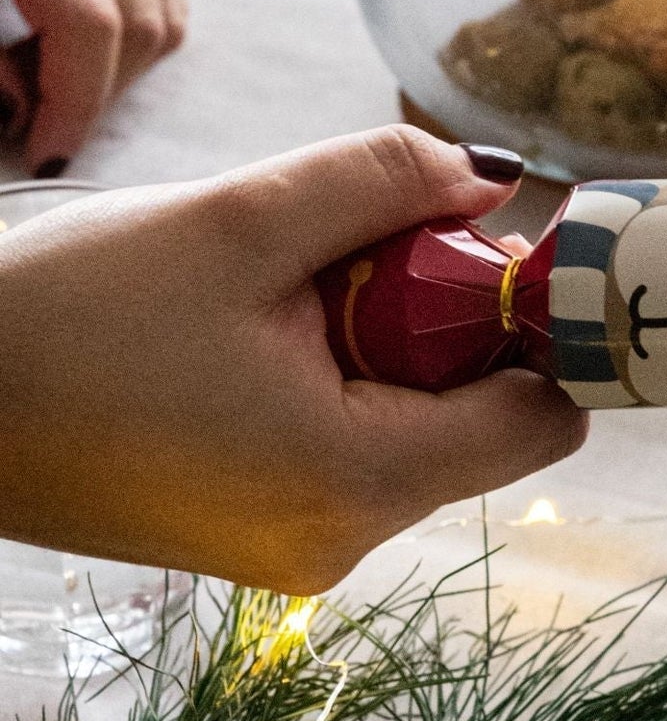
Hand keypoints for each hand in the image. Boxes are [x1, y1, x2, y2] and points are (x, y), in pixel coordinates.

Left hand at [0, 0, 185, 176]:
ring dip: (115, 69)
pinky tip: (61, 44)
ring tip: (41, 76)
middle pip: (139, 20)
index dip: (74, 102)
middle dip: (94, 93)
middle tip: (32, 119)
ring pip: (163, 8)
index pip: (87, 19)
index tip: (44, 157)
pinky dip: (127, 35)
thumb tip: (19, 110)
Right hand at [0, 128, 581, 588]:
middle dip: (451, 314)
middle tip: (370, 239)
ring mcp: (294, 545)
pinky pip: (351, 439)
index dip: (546, 326)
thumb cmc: (67, 318)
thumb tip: (498, 176)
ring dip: (390, 334)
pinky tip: (259, 324)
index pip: (543, 419)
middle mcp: (340, 539)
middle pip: (482, 415)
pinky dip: (340, 369)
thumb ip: (385, 185)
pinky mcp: (254, 529)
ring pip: (415, 420)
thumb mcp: (241, 220)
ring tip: (288, 281)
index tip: (517, 241)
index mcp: (356, 482)